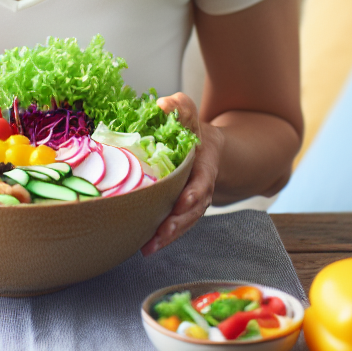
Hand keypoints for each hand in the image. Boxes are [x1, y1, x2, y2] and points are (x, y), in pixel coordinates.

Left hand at [140, 92, 222, 256]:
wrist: (207, 149)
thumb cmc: (192, 131)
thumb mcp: (189, 115)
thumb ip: (180, 107)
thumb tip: (163, 103)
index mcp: (204, 165)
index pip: (202, 181)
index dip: (194, 192)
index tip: (184, 201)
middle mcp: (200, 188)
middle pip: (193, 210)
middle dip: (178, 223)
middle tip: (161, 233)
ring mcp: (192, 202)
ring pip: (183, 223)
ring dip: (168, 236)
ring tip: (149, 247)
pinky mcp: (180, 210)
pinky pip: (174, 225)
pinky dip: (162, 237)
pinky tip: (144, 246)